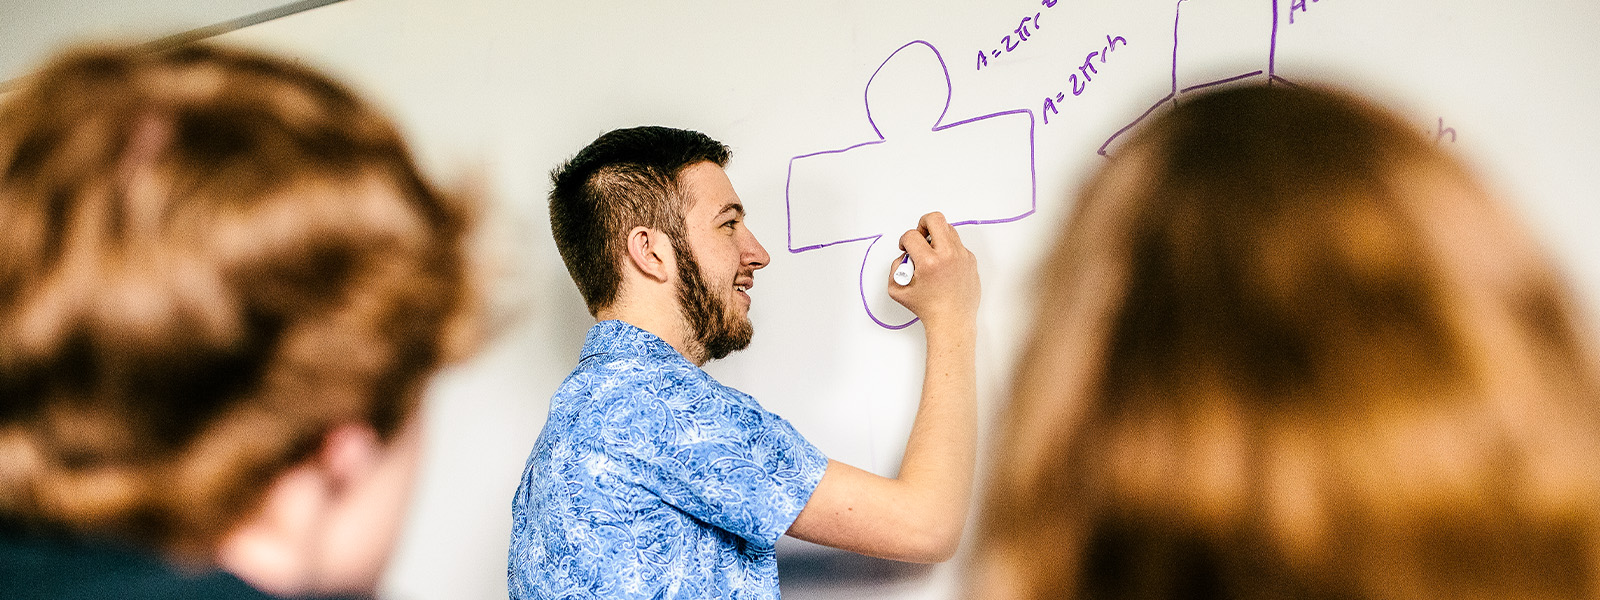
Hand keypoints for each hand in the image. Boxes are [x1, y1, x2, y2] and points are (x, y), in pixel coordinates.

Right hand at [886, 212, 979, 328]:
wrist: (952, 321)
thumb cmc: (929, 309)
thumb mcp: (898, 291)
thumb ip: (895, 268)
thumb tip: (904, 256)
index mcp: (929, 262)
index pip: (911, 235)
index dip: (904, 241)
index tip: (906, 249)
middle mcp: (948, 255)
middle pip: (935, 219)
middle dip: (923, 224)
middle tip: (921, 237)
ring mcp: (962, 256)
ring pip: (948, 229)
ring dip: (937, 236)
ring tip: (932, 253)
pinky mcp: (970, 260)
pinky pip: (957, 244)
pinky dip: (948, 250)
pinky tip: (944, 266)